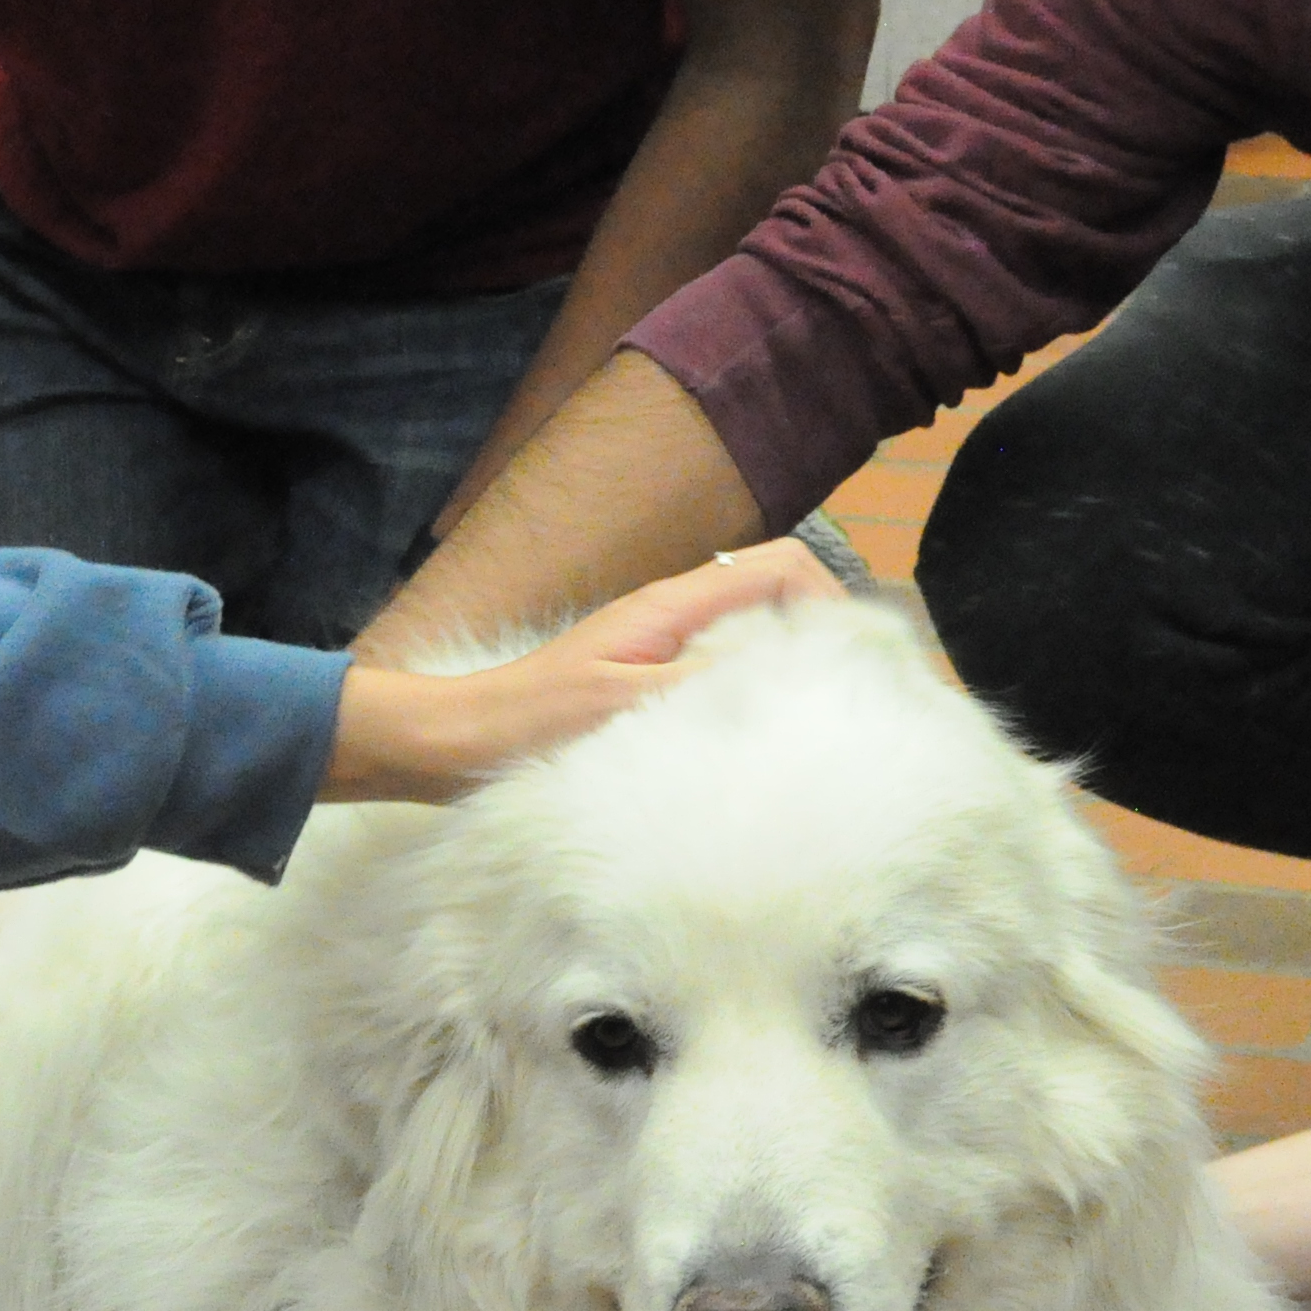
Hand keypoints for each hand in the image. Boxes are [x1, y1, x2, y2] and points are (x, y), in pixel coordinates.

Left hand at [322, 542, 836, 802]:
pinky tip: (753, 743)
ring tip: (814, 722)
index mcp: (674, 606)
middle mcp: (675, 616)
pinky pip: (723, 673)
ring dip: (790, 668)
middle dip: (824, 634)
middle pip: (779, 597)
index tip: (857, 660)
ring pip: (754, 637)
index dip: (833, 599)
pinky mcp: (649, 684)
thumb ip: (704, 684)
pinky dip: (752, 695)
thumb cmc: (529, 724)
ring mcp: (663, 648)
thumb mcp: (622, 706)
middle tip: (853, 696)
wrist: (453, 744)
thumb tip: (791, 669)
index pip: (784, 566)